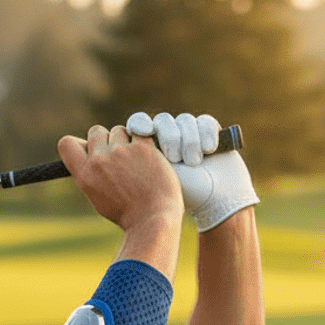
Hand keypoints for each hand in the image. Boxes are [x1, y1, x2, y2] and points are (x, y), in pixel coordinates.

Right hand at [57, 124, 181, 233]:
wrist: (153, 220)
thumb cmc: (128, 213)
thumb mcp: (98, 196)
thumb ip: (90, 172)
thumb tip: (85, 146)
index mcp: (84, 175)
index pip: (66, 143)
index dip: (81, 143)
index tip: (93, 151)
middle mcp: (98, 161)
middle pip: (96, 131)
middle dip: (108, 140)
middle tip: (121, 160)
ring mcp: (120, 152)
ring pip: (119, 130)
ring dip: (127, 141)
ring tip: (138, 164)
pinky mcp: (142, 148)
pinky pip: (140, 132)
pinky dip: (145, 143)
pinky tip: (150, 159)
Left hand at [127, 112, 258, 231]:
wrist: (213, 204)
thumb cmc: (178, 198)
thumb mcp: (150, 181)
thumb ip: (131, 164)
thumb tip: (112, 149)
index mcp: (148, 148)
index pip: (139, 123)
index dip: (140, 123)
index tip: (144, 131)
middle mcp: (168, 138)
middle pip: (163, 121)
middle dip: (170, 138)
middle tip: (175, 159)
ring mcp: (189, 134)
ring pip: (184, 120)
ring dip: (189, 139)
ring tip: (193, 162)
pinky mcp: (209, 133)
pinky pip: (205, 122)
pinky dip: (207, 133)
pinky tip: (209, 149)